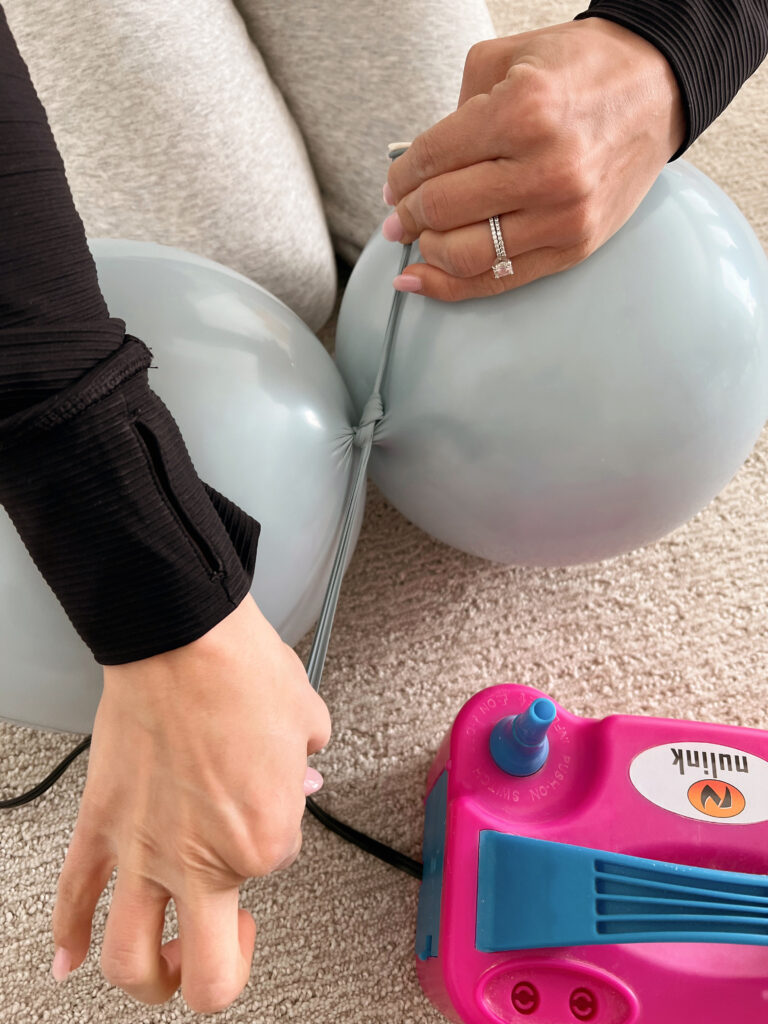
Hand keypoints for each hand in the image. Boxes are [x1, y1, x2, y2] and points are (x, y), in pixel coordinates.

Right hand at [50, 593, 330, 1012]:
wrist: (182, 637)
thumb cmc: (241, 672)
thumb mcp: (305, 721)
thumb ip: (304, 762)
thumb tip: (296, 770)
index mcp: (264, 840)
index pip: (278, 863)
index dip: (276, 830)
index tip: (269, 804)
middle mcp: (201, 861)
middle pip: (208, 977)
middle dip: (220, 973)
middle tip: (225, 940)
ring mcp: (143, 851)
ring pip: (130, 960)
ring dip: (148, 978)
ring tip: (160, 960)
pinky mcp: (99, 826)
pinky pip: (73, 895)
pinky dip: (67, 936)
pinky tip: (69, 958)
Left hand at [383, 18, 684, 299]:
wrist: (657, 88)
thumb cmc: (582, 71)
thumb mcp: (507, 60)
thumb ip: (454, 109)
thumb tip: (415, 169)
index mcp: (525, 112)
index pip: (432, 159)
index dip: (400, 178)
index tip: (393, 186)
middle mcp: (546, 169)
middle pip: (442, 209)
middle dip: (407, 216)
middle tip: (397, 216)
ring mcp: (564, 214)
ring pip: (465, 254)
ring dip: (427, 252)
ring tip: (417, 240)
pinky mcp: (576, 245)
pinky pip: (500, 279)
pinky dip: (451, 287)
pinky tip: (422, 281)